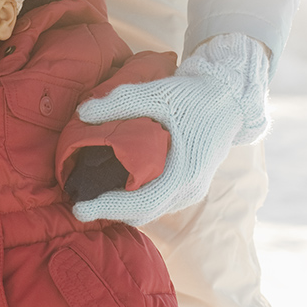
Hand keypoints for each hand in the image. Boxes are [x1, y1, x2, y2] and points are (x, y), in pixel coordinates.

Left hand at [72, 33, 269, 225]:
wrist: (228, 98)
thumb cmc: (194, 96)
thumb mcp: (157, 93)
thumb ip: (120, 102)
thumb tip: (82, 113)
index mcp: (184, 174)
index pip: (141, 203)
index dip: (108, 208)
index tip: (80, 208)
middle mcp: (189, 190)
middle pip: (143, 213)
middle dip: (110, 211)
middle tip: (79, 203)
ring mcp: (191, 190)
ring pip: (151, 210)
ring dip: (123, 207)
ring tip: (93, 196)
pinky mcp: (189, 185)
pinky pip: (159, 201)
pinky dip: (136, 199)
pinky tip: (116, 187)